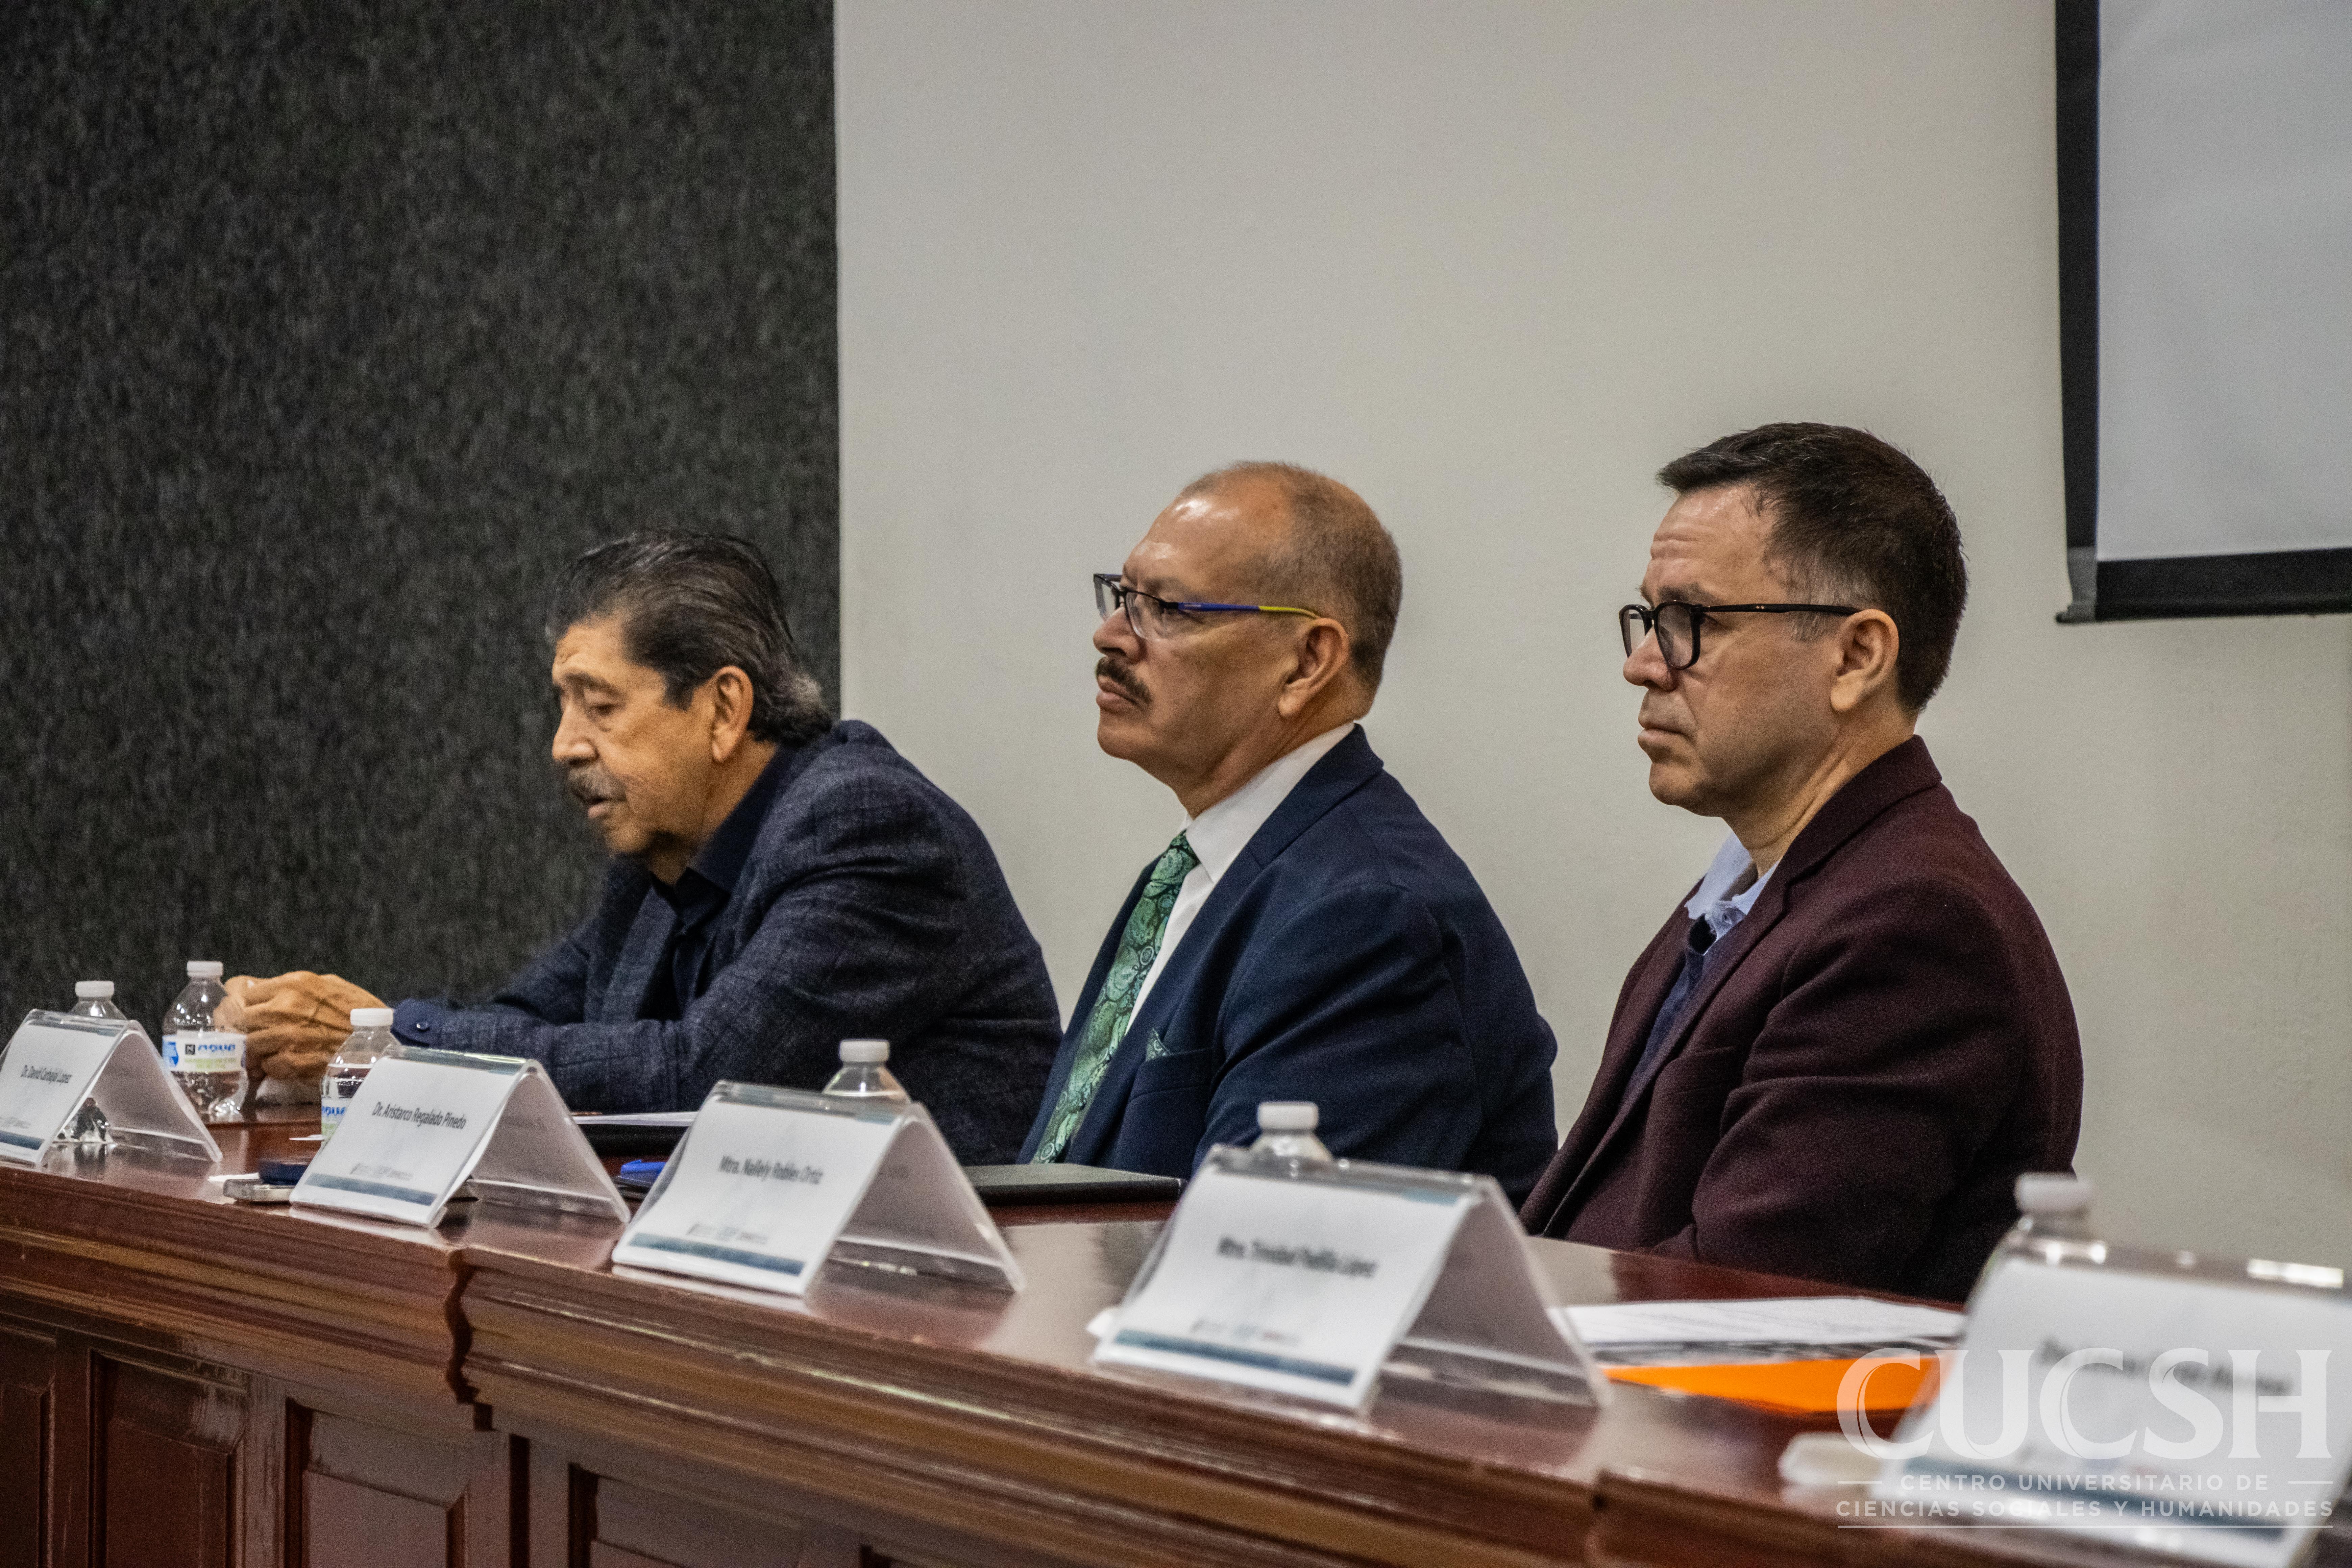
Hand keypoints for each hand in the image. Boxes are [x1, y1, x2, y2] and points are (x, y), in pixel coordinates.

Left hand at [221, 972, 386, 1082]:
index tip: (252, 1012)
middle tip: (260, 1035)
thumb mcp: (330, 986)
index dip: (248, 1004)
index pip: (245, 992)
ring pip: (249, 1045)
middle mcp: (284, 1009)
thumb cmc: (360, 1015)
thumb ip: (294, 988)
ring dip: (259, 1051)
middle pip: (242, 1020)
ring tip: (274, 1053)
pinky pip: (267, 1066)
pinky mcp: (290, 1063)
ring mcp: (286, 1037)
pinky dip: (275, 1068)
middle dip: (249, 1029)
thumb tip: (261, 991)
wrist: (382, 1047)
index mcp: (294, 985)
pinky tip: (290, 1065)